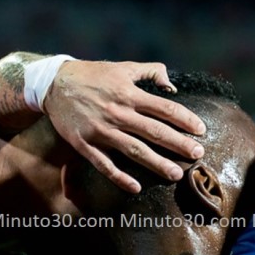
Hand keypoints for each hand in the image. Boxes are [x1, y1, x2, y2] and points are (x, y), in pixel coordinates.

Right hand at [45, 60, 206, 193]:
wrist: (54, 83)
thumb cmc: (93, 75)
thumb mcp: (123, 67)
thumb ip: (150, 71)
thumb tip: (172, 86)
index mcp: (129, 94)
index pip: (165, 108)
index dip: (185, 119)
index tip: (201, 130)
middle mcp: (118, 113)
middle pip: (155, 131)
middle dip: (178, 144)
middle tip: (197, 154)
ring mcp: (101, 130)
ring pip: (134, 150)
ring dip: (156, 163)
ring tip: (175, 173)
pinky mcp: (84, 144)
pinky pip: (104, 164)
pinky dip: (119, 177)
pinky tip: (136, 187)